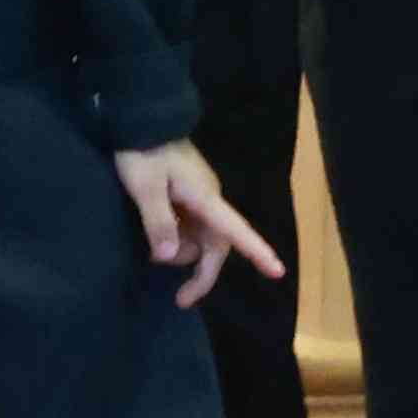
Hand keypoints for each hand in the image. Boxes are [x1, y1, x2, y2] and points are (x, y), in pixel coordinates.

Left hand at [113, 143, 271, 301]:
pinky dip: (176, 239)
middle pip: (216, 245)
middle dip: (201, 273)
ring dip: (182, 252)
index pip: (236, 229)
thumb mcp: (145, 187)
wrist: (141, 117)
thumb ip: (158, 221)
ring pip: (201, 238)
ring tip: (152, 248)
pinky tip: (156, 237)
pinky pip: (190, 227)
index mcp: (205, 197)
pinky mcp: (187, 195)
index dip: (256, 251)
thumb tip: (171, 258)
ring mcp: (198, 197)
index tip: (277, 271)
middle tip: (180, 300)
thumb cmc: (143, 151)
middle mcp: (208, 200)